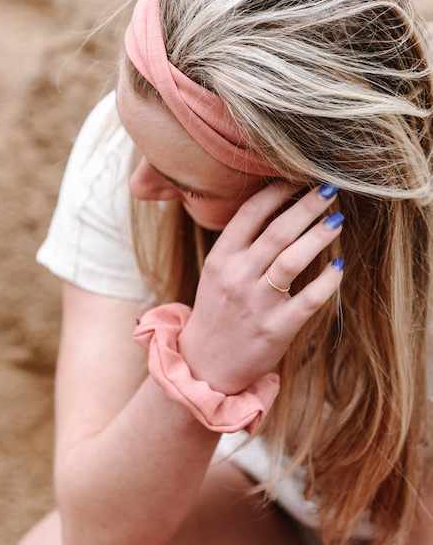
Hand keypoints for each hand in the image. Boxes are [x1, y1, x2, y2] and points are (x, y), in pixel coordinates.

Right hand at [178, 183, 343, 394]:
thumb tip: (275, 207)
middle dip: (307, 205)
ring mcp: (256, 303)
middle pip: (277, 231)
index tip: (297, 178)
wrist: (205, 366)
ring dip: (319, 235)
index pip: (249, 213)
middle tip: (329, 190)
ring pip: (293, 259)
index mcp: (221, 258)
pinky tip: (339, 268)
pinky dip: (327, 281)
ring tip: (337, 220)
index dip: (276, 192)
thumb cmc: (217, 312)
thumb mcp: (216, 272)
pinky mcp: (276, 329)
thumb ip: (241, 244)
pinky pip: (309, 300)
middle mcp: (237, 276)